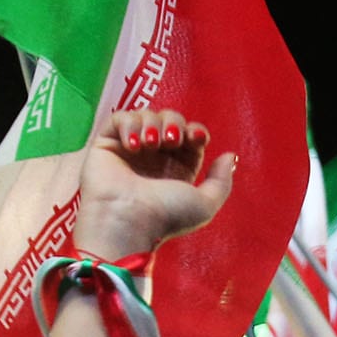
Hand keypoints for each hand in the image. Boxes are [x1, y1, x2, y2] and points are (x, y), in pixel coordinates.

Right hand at [73, 108, 236, 262]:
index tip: (196, 138)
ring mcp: (129, 151)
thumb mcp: (204, 204)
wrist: (128, 222)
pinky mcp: (106, 145)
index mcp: (176, 169)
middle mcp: (153, 158)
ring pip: (146, 115)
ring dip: (152, 124)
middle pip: (170, 119)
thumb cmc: (165, 217)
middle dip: (174, 124)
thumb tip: (230, 156)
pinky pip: (119, 118)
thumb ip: (221, 181)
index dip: (195, 131)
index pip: (189, 135)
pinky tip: (133, 146)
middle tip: (170, 141)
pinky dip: (129, 125)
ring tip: (149, 145)